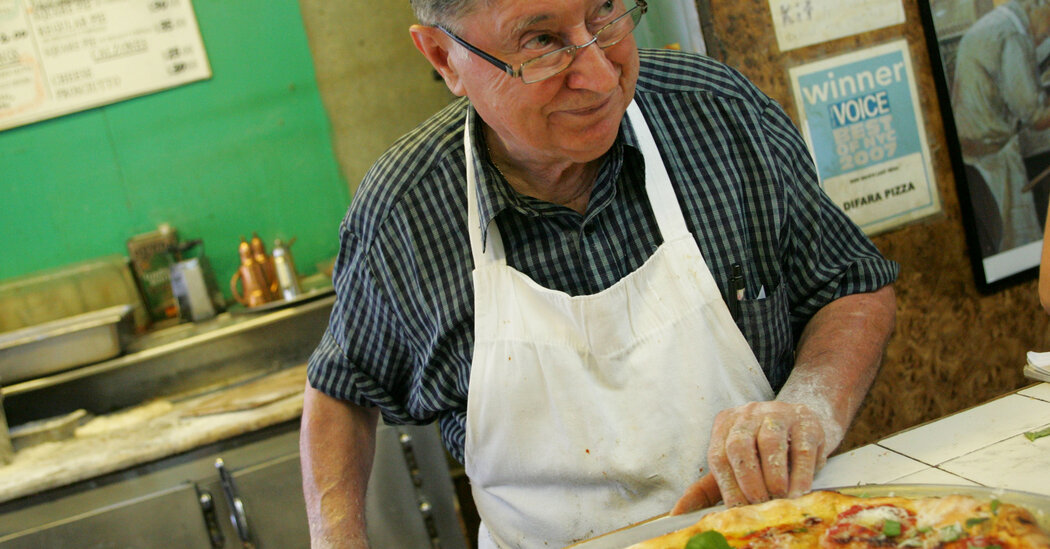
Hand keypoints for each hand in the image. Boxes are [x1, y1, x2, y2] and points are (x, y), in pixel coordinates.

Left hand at [671, 401, 827, 513]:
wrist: (802, 426)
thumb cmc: (762, 452)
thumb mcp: (733, 466)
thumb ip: (705, 489)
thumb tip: (677, 513)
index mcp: (725, 424)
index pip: (718, 454)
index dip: (726, 484)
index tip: (737, 509)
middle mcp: (748, 414)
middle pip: (739, 445)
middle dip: (747, 479)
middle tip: (758, 502)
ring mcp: (777, 413)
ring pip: (770, 442)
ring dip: (773, 476)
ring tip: (779, 497)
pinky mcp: (806, 420)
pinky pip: (801, 447)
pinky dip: (800, 473)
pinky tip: (799, 491)